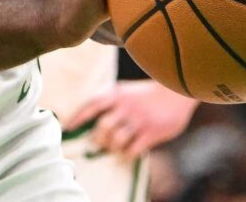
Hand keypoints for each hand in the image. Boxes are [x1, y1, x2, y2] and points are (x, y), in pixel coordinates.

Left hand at [65, 79, 199, 159]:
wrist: (178, 91)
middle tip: (100, 143)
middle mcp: (126, 107)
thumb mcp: (128, 91)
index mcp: (118, 93)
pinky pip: (132, 150)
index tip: (67, 128)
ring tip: (116, 147)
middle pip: (102, 128)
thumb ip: (113, 102)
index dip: (77, 117)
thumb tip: (92, 119)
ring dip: (113, 147)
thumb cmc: (149, 94)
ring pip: (115, 140)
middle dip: (99, 139)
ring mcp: (139, 120)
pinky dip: (128, 154)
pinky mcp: (151, 133)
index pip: (91, 105)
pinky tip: (131, 151)